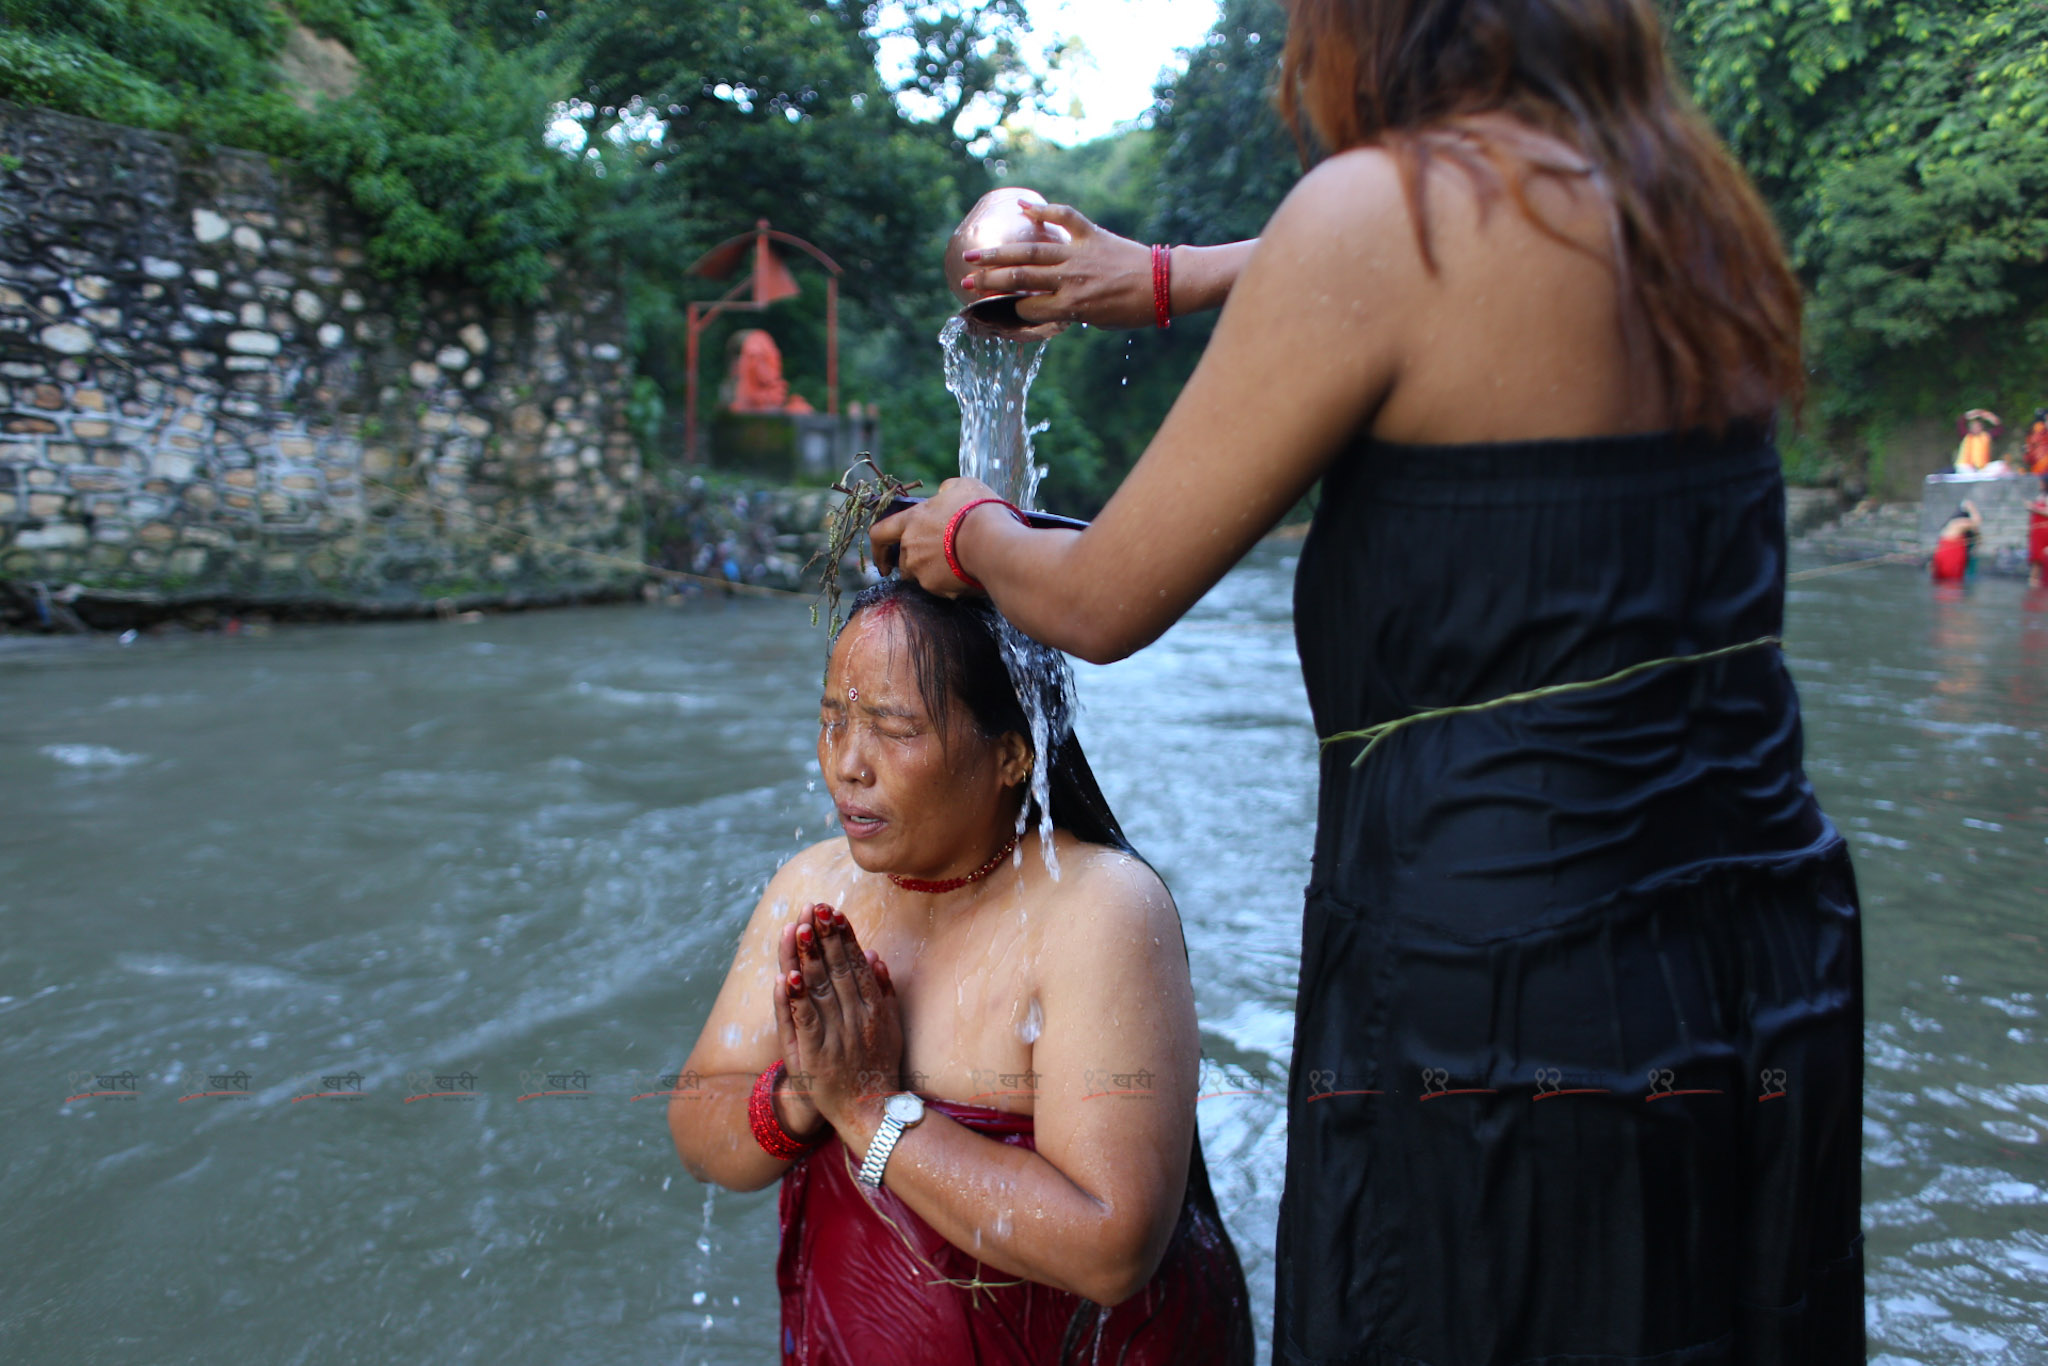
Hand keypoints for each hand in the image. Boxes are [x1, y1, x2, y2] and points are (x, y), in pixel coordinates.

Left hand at [775, 903, 902, 1135]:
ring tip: (799, 928)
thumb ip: (883, 990)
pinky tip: (787, 977)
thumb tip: (874, 954)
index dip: (843, 937)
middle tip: (814, 907)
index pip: (856, 965)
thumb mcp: (890, 1026)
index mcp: (873, 1009)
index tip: (832, 911)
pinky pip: (805, 1023)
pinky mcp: (816, 1056)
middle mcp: (857, 1018)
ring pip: (820, 991)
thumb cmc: (878, 1067)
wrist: (869, 1112)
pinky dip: (796, 1000)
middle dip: (824, 937)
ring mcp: (837, 1037)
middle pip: (837, 970)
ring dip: (808, 958)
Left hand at [868, 475, 1000, 592]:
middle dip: (914, 562)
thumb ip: (946, 490)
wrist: (992, 543)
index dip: (878, 547)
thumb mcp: (962, 486)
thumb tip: (943, 494)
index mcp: (912, 521)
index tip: (881, 560)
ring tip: (954, 566)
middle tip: (935, 559)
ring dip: (930, 573)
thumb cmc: (977, 510)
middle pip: (903, 560)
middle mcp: (911, 547)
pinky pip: (940, 589)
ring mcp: (922, 570)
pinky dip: (950, 585)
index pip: (880, 533)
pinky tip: (968, 575)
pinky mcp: (937, 588)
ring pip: (919, 576)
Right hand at [960, 202, 1156, 329]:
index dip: (1011, 308)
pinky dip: (1042, 211)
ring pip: (1031, 252)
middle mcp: (1071, 279)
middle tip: (966, 282)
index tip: (997, 306)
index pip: (1029, 307)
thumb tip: (1045, 302)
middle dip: (989, 281)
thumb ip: (1070, 310)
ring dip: (999, 253)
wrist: (1165, 284)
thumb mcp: (1097, 321)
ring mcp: (1079, 254)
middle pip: (1020, 279)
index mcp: (1073, 306)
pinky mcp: (1091, 234)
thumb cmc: (1133, 309)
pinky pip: (1063, 218)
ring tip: (973, 254)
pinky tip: (1021, 208)